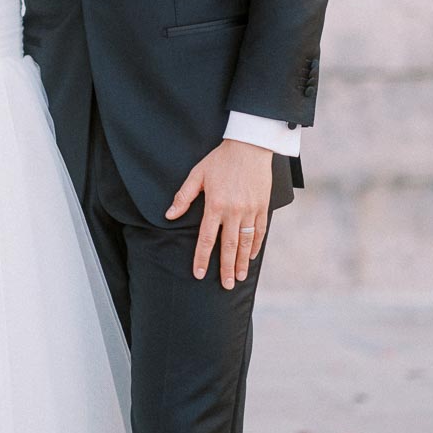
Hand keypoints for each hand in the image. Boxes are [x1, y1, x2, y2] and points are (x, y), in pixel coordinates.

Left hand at [164, 139, 270, 288]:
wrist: (249, 146)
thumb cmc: (220, 159)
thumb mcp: (197, 174)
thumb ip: (183, 197)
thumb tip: (169, 215)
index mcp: (215, 205)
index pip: (206, 238)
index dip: (202, 258)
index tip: (199, 274)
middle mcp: (233, 211)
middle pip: (228, 246)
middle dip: (226, 268)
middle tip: (226, 286)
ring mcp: (250, 210)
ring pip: (246, 242)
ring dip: (241, 262)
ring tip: (239, 277)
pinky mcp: (263, 206)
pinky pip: (259, 231)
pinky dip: (256, 245)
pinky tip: (251, 256)